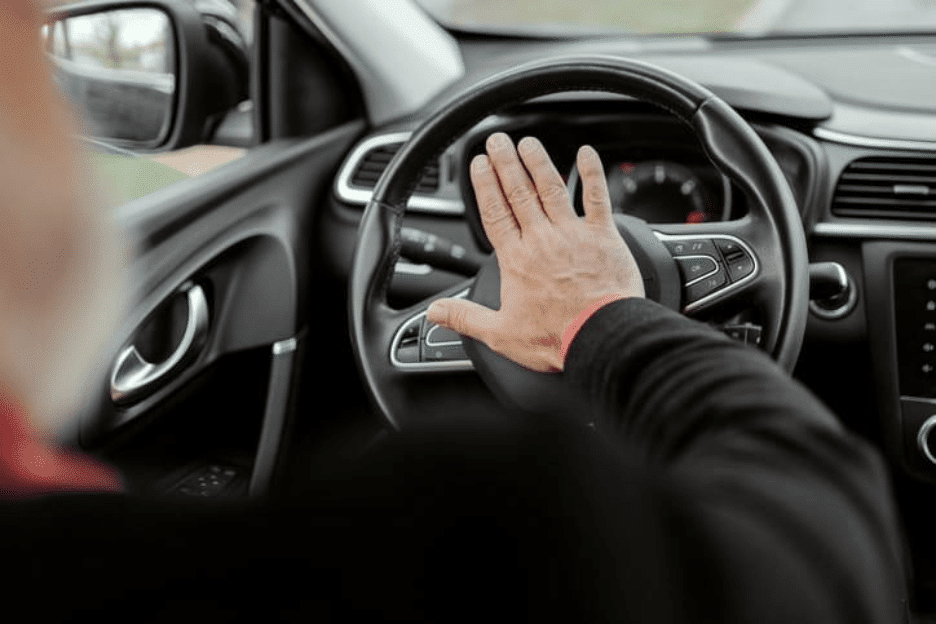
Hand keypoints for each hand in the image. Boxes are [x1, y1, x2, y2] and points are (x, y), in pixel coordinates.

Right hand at [427, 133, 643, 372]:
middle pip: (518, 193)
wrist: (601, 337)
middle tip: (497, 141)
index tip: (478, 165)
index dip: (484, 186)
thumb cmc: (557, 337)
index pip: (494, 213)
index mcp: (516, 260)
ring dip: (538, 162)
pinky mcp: (603, 236)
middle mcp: (542, 239)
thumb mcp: (501, 334)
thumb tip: (435, 314)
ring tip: (527, 142)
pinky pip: (597, 197)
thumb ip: (465, 318)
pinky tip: (586, 153)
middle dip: (505, 163)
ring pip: (551, 188)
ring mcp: (573, 234)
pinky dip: (591, 173)